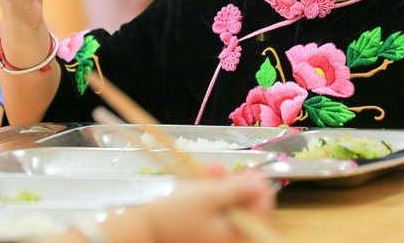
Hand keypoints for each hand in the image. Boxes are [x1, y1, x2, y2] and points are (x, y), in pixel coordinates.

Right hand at [121, 176, 273, 242]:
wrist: (142, 230)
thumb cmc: (175, 215)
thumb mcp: (208, 196)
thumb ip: (238, 190)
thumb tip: (261, 185)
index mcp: (236, 237)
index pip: (261, 214)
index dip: (260, 190)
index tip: (253, 171)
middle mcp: (228, 240)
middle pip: (244, 208)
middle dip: (235, 183)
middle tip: (225, 167)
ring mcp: (213, 236)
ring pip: (227, 206)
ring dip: (220, 184)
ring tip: (209, 168)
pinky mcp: (200, 232)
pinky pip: (213, 211)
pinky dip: (209, 194)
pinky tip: (200, 179)